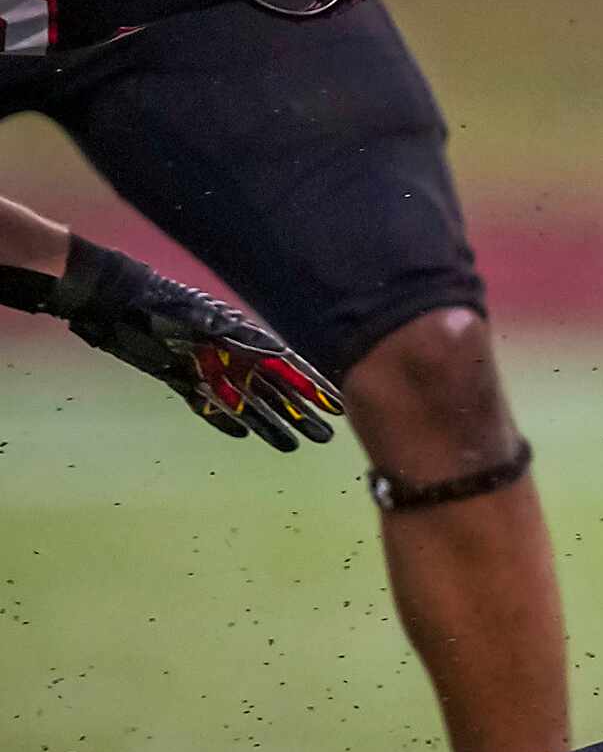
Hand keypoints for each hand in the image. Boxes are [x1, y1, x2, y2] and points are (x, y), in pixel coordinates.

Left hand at [45, 236, 341, 451]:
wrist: (117, 304)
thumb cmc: (157, 305)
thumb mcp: (193, 313)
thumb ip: (226, 330)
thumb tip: (261, 346)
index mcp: (242, 338)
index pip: (287, 366)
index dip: (313, 385)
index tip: (336, 403)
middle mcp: (232, 357)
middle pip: (275, 390)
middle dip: (301, 412)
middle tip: (326, 437)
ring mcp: (209, 370)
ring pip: (248, 404)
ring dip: (271, 424)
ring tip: (294, 446)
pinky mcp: (184, 381)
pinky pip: (210, 407)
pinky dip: (224, 421)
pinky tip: (241, 435)